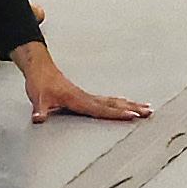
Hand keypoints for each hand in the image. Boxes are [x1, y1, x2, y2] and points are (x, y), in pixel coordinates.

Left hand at [11, 42, 151, 123]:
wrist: (39, 68)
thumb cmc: (40, 82)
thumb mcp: (37, 97)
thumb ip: (40, 110)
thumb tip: (38, 119)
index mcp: (78, 99)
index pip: (101, 109)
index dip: (117, 113)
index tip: (132, 116)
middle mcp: (86, 97)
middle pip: (114, 104)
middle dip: (132, 108)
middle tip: (149, 112)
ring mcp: (88, 96)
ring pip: (114, 101)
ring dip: (130, 105)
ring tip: (147, 109)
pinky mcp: (86, 97)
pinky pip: (108, 101)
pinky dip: (121, 104)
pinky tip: (128, 106)